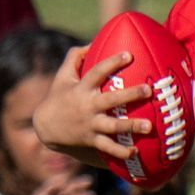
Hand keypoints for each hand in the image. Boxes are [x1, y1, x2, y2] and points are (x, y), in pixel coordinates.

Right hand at [32, 46, 152, 162]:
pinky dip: (120, 152)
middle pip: (111, 100)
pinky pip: (107, 147)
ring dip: (131, 126)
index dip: (112, 63)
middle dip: (130, 94)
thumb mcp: (62, 75)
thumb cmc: (58, 97)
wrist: (45, 127)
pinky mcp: (91, 140)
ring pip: (113, 126)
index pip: (97, 72)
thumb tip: (93, 42)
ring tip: (149, 126)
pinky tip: (136, 151)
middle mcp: (87, 106)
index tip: (129, 55)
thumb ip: (75, 57)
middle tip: (148, 90)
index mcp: (82, 88)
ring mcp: (90, 124)